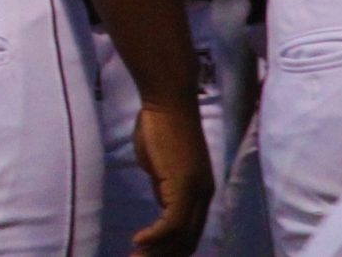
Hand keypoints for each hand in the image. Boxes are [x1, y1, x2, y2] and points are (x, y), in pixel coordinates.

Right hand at [129, 101, 214, 256]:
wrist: (167, 100)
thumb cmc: (159, 124)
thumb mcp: (161, 163)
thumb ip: (163, 185)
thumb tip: (162, 203)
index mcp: (201, 190)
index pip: (190, 231)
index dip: (172, 248)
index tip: (149, 254)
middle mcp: (203, 196)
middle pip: (188, 240)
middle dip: (164, 255)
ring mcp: (196, 192)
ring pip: (180, 237)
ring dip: (156, 251)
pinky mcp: (184, 187)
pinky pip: (171, 224)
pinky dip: (154, 237)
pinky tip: (138, 242)